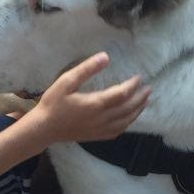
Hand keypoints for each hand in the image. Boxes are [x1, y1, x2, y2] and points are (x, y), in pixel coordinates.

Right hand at [35, 53, 149, 143]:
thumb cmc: (53, 103)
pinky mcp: (97, 136)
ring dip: (137, 111)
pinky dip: (127, 123)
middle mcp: (102, 118)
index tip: (138, 77)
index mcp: (96, 103)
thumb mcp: (66, 81)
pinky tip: (129, 119)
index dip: (133, 85)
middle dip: (140, 98)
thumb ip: (86, 69)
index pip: (122, 93)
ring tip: (144, 102)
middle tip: (149, 89)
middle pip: (128, 108)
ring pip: (126, 121)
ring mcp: (100, 129)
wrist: (44, 129)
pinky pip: (118, 131)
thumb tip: (105, 57)